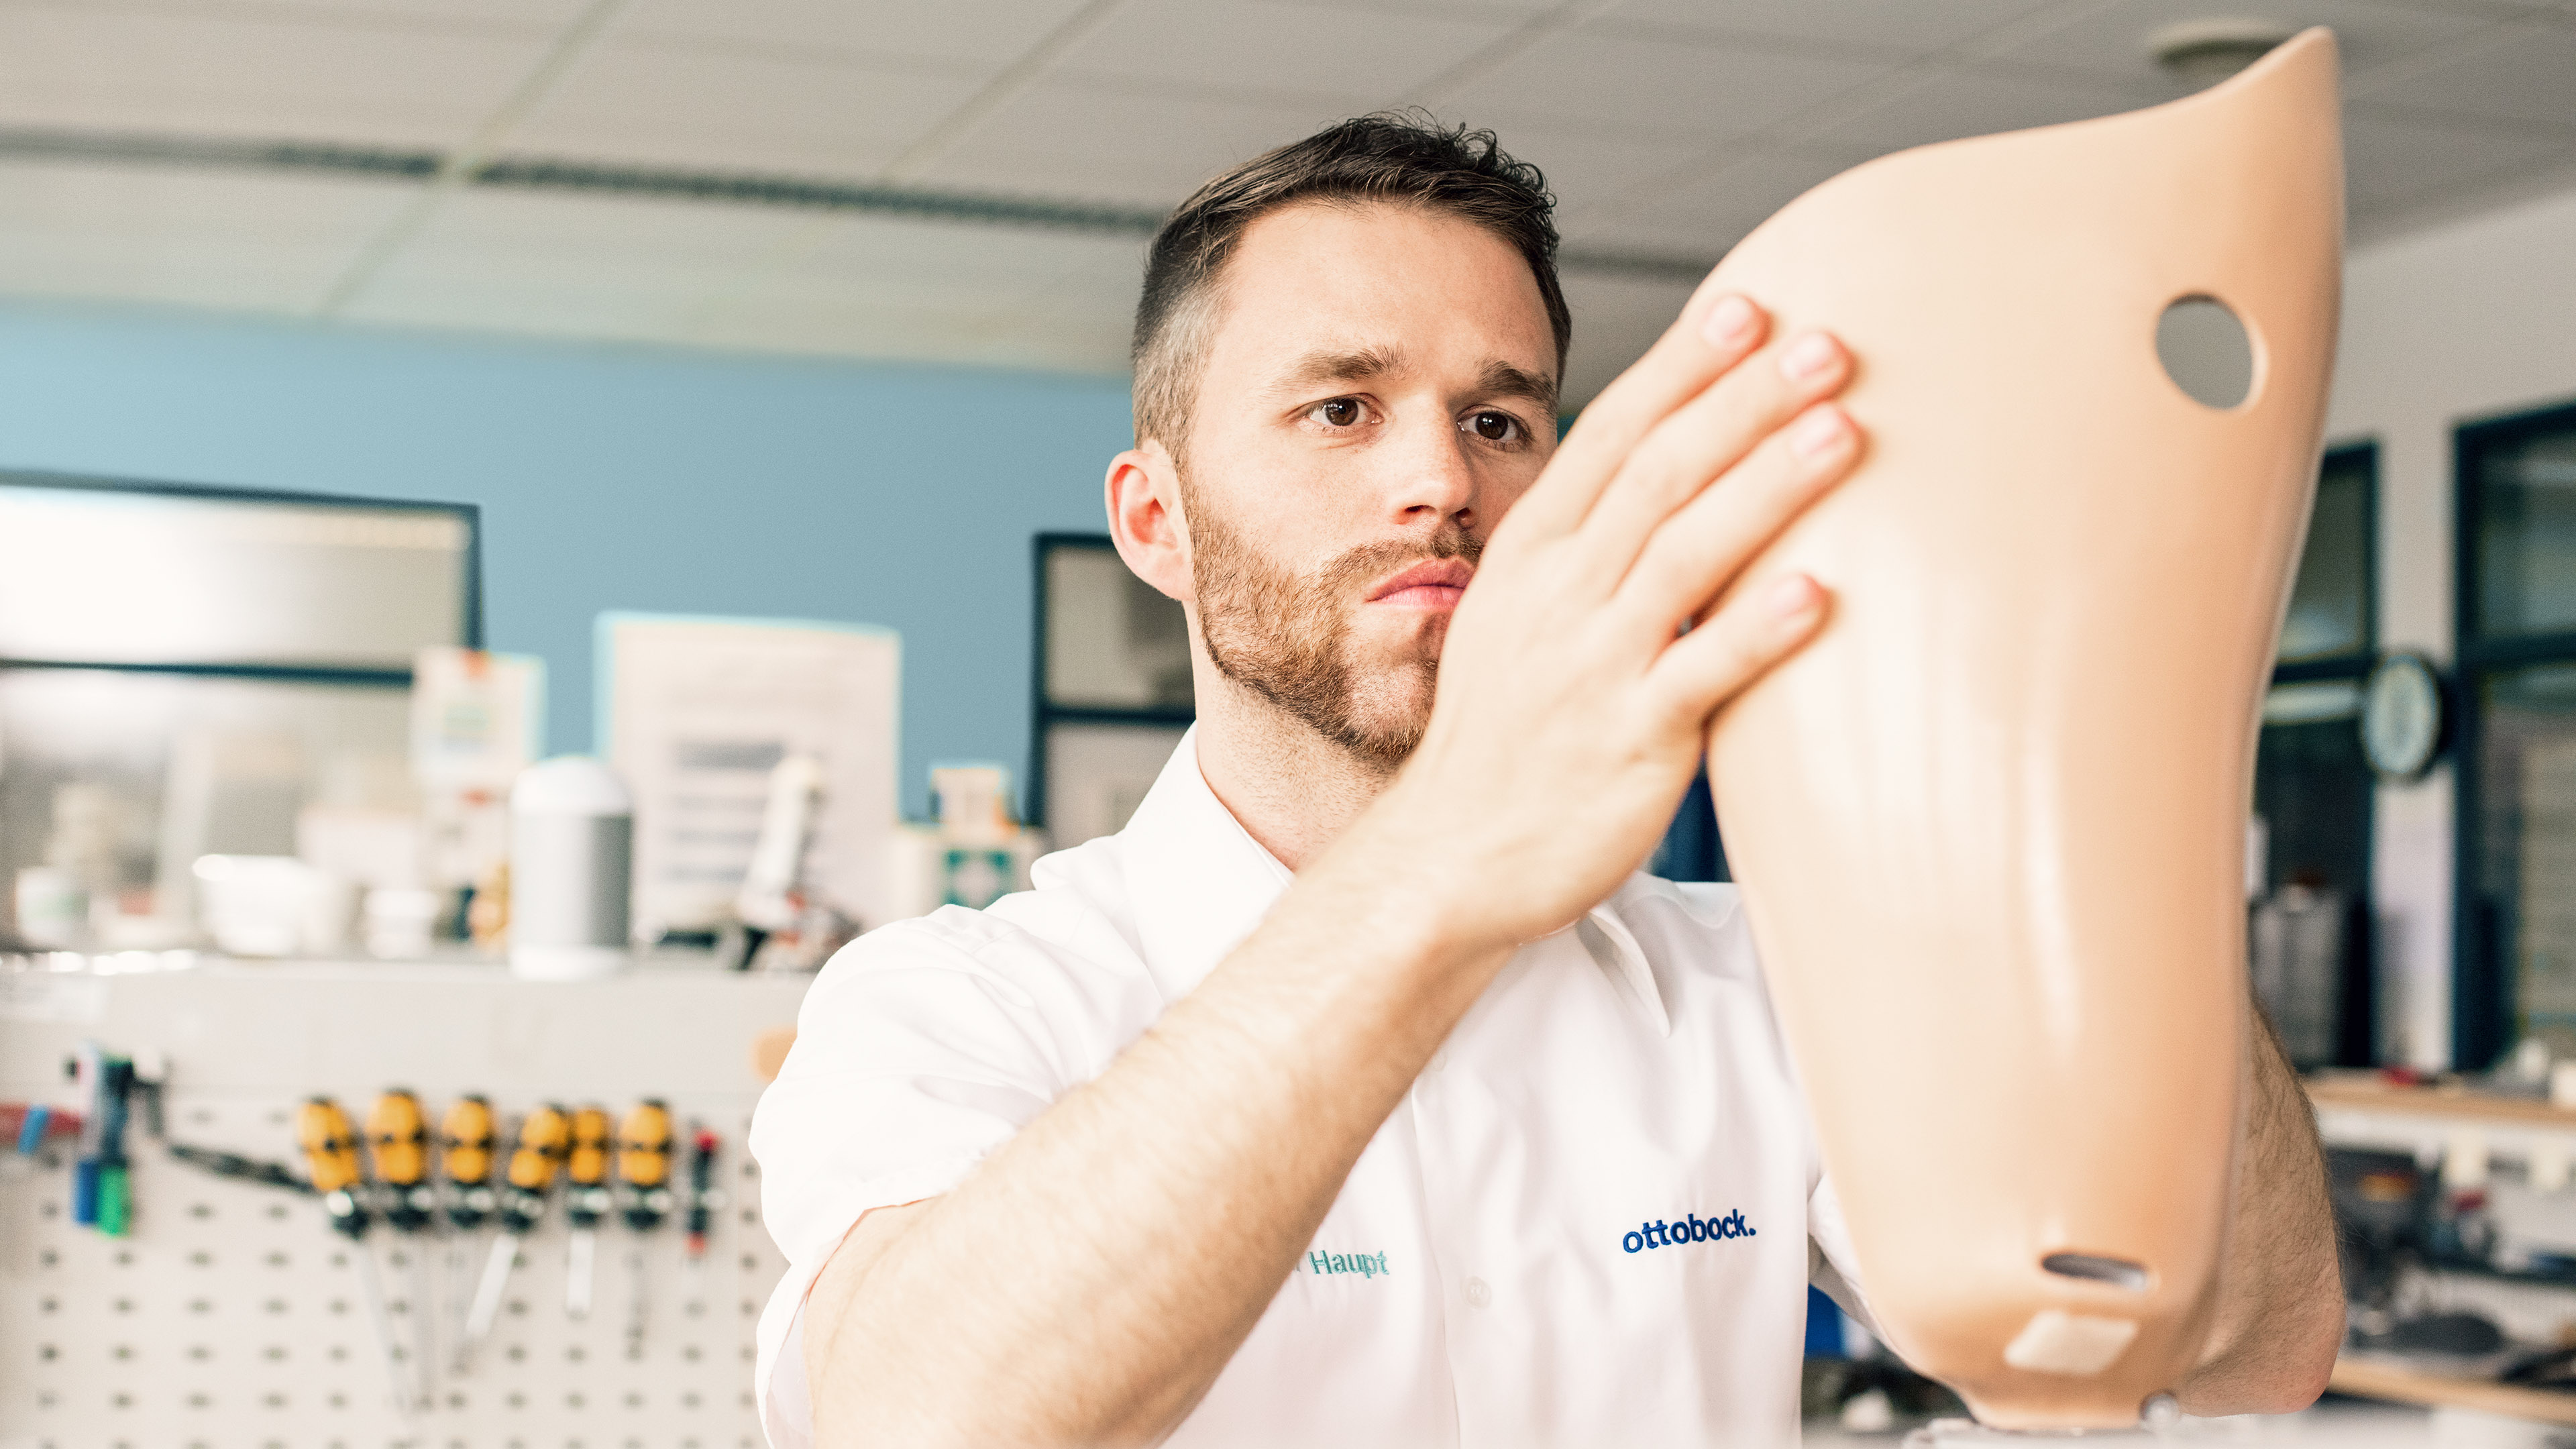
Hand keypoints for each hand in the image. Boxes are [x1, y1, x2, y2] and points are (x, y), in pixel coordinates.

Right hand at [1333, 288, 1861, 951]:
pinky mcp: (1630, 742)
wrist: (1451, 857)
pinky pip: (1702, 675)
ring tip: (1842, 431)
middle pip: (1660, 475)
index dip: (1683, 367)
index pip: (1614, 435)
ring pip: (1686, 556)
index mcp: (1534, 555)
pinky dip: (1758, 630)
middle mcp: (1560, 598)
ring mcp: (1593, 668)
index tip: (1750, 306)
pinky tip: (1818, 592)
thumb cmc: (1507, 735)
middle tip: (1827, 346)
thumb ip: (1590, 546)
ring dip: (1766, 487)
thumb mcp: (1521, 616)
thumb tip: (1674, 477)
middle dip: (1744, 402)